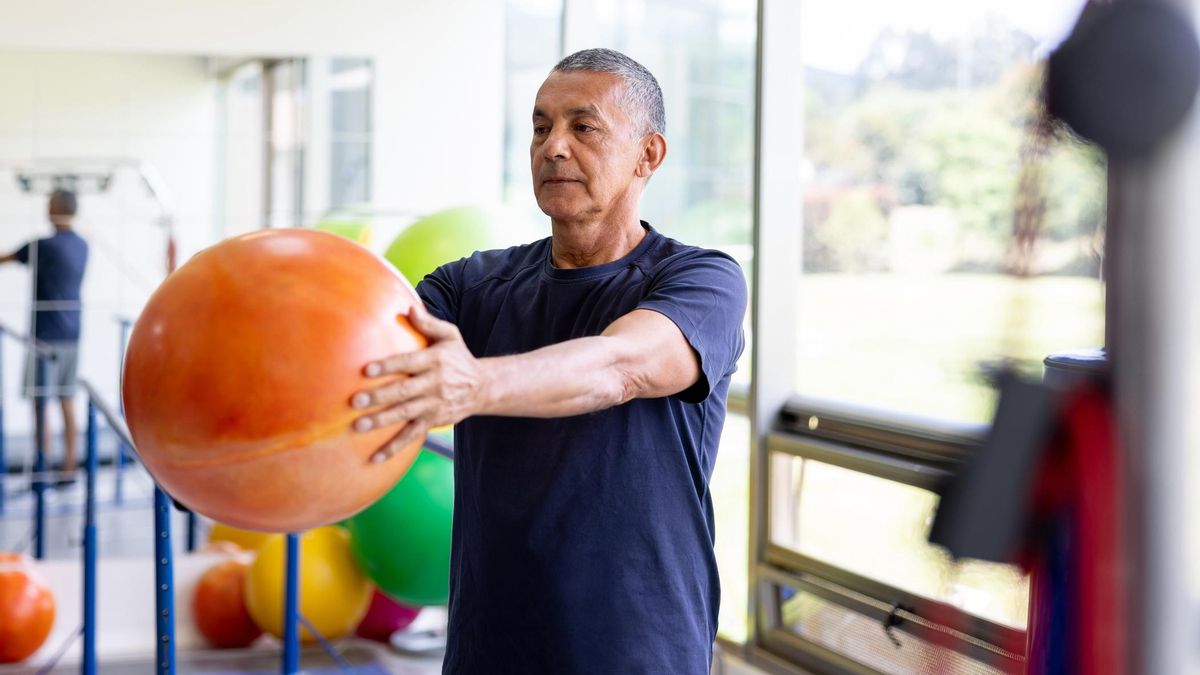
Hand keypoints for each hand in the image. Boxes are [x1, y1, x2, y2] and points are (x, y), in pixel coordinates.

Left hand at [352, 302, 483, 463]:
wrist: (483, 387)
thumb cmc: (459, 357)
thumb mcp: (450, 335)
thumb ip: (428, 323)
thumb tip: (408, 306)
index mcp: (435, 360)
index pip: (408, 363)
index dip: (388, 366)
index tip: (366, 370)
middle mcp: (434, 384)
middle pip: (404, 391)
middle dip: (379, 397)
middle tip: (355, 401)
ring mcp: (433, 405)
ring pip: (405, 414)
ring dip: (381, 422)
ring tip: (358, 426)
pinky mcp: (433, 421)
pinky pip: (412, 436)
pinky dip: (394, 448)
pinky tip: (375, 458)